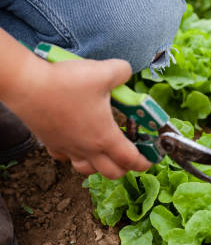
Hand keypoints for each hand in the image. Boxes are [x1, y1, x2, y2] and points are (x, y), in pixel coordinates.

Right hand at [8, 57, 150, 178]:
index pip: (130, 160)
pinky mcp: (51, 142)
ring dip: (100, 166)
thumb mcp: (104, 72)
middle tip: (131, 156)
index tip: (151, 160)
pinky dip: (75, 155)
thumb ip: (122, 72)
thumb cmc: (65, 82)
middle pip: (111, 173)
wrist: (26, 85)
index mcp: (105, 137)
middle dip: (125, 168)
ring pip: (87, 169)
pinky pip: (65, 157)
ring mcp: (67, 147)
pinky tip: (77, 142)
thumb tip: (126, 72)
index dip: (144, 162)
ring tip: (105, 152)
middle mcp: (87, 148)